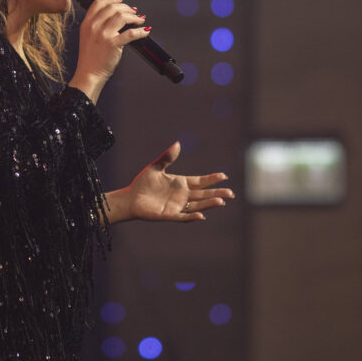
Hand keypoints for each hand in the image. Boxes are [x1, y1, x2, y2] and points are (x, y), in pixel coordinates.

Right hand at [68, 0, 148, 102]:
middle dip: (127, 7)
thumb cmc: (89, 58)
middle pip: (112, 7)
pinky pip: (131, 33)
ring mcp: (103, 35)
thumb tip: (114, 16)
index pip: (99, 3)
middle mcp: (94, 26)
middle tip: (134, 11)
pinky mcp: (113, 44)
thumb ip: (97, 25)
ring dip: (134, 17)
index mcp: (87, 23)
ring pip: (122, 16)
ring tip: (139, 20)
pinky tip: (145, 31)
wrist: (89, 74)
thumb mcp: (87, 37)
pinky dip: (141, 31)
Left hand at [106, 141, 233, 222]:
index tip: (224, 176)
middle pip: (204, 194)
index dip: (212, 179)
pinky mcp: (169, 215)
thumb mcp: (155, 167)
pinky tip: (201, 215)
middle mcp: (182, 195)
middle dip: (217, 193)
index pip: (200, 181)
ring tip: (221, 201)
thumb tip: (178, 143)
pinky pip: (183, 216)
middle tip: (231, 193)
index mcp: (181, 183)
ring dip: (209, 204)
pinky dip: (192, 216)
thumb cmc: (143, 183)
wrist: (130, 198)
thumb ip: (167, 157)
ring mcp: (177, 205)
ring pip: (197, 205)